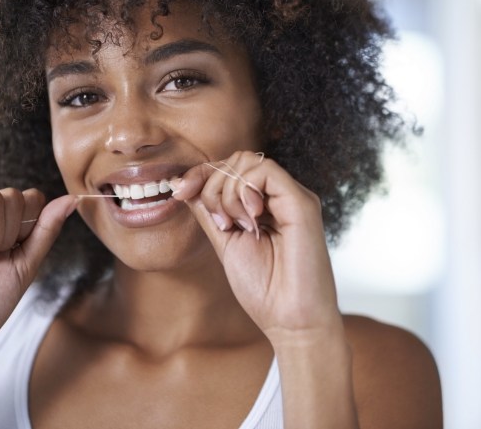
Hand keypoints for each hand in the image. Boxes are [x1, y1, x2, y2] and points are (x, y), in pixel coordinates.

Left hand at [172, 151, 341, 344]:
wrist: (290, 321)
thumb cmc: (263, 288)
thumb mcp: (224, 241)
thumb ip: (209, 211)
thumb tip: (185, 185)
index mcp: (263, 203)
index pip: (230, 168)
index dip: (200, 173)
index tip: (179, 191)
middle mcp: (280, 195)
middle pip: (237, 159)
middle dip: (212, 185)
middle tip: (220, 222)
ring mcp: (292, 196)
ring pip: (248, 161)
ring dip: (227, 192)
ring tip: (235, 225)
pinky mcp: (302, 203)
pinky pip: (265, 171)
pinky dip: (244, 191)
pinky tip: (249, 220)